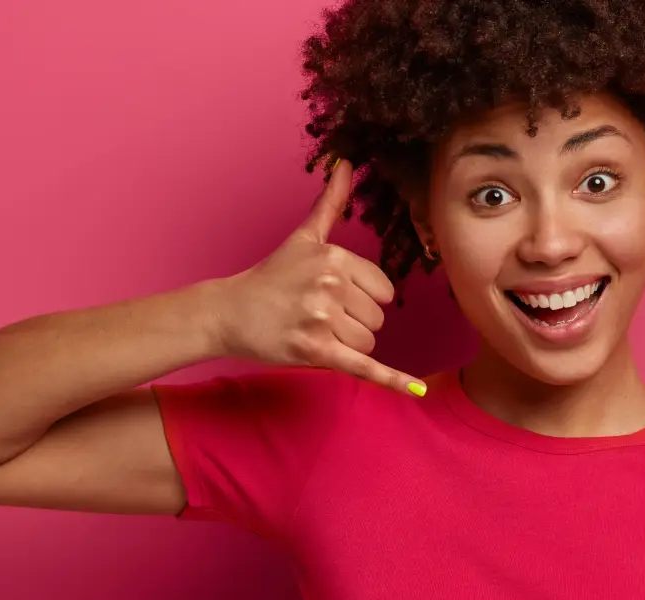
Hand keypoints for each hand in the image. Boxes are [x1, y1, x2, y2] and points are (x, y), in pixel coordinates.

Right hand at [209, 160, 421, 394]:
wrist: (228, 312)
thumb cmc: (270, 277)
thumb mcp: (304, 237)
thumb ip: (330, 203)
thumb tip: (348, 162)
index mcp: (334, 258)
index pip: (383, 291)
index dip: (363, 299)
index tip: (333, 297)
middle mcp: (330, 286)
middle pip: (377, 319)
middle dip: (354, 324)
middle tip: (317, 316)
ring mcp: (322, 319)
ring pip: (368, 343)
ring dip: (347, 346)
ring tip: (314, 332)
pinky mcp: (315, 351)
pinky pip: (364, 367)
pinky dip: (391, 381)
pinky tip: (416, 391)